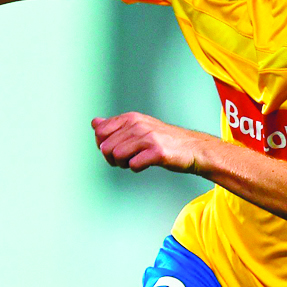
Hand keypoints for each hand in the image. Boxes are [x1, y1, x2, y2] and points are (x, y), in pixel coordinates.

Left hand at [92, 113, 209, 172]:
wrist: (193, 148)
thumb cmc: (163, 140)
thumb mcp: (138, 127)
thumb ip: (115, 126)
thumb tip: (94, 122)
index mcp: (131, 118)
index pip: (100, 132)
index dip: (103, 145)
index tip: (115, 149)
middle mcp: (138, 124)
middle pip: (106, 147)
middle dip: (112, 158)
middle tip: (127, 159)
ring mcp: (148, 137)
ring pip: (117, 156)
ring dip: (123, 164)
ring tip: (136, 160)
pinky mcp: (157, 152)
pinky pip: (133, 165)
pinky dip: (136, 168)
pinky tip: (146, 163)